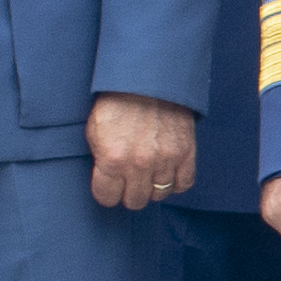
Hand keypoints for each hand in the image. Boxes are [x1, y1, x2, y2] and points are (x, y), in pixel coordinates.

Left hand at [86, 92, 194, 210]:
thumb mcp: (95, 132)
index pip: (107, 197)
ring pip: (159, 195)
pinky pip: (183, 184)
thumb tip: (107, 180)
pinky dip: (175, 183)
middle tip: (127, 181)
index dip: (106, 192)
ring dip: (152, 187)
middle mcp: (138, 163)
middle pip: (134, 200)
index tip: (109, 186)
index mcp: (111, 158)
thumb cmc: (116, 103)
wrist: (146, 80)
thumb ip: (100, 160)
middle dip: (128, 193)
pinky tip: (166, 174)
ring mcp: (165, 159)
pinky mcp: (186, 152)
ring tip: (147, 175)